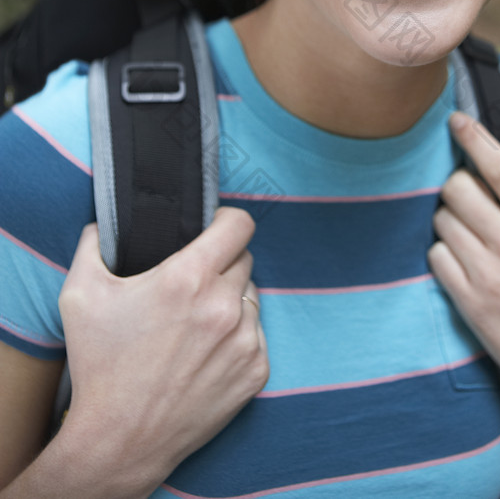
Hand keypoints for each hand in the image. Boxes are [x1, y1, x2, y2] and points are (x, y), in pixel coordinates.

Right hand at [58, 207, 267, 492]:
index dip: (225, 221)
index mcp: (188, 278)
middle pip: (244, 258)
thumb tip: (104, 223)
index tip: (212, 230)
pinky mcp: (256, 370)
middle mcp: (223, 305)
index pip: (239, 224)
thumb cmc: (99, 366)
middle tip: (193, 283)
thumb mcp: (80, 295)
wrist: (119, 440)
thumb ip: (93, 245)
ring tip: (197, 321)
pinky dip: (238, 335)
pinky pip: (257, 333)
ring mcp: (244, 340)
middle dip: (221, 263)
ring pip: (251, 296)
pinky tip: (207, 351)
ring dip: (231, 299)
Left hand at [428, 114, 499, 441]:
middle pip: (458, 188)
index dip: (474, 138)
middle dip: (459, 185)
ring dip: (450, 219)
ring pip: (442, 220)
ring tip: (470, 233)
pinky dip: (444, 252)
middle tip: (469, 197)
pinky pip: (435, 256)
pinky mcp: (469, 301)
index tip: (455, 119)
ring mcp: (489, 274)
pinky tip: (463, 261)